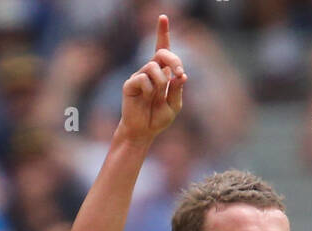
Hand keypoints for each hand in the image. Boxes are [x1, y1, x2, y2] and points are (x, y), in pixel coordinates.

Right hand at [120, 15, 185, 143]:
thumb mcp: (174, 106)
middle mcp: (150, 70)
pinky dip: (149, 89)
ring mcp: (139, 76)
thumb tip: (181, 75)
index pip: (163, 48)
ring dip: (161, 82)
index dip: (162, 32)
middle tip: (179, 73)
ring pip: (153, 67)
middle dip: (173, 59)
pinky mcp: (130, 84)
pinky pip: (143, 79)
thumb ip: (178, 90)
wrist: (142, 132)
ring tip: (157, 96)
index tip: (163, 17)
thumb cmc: (157, 118)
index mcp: (162, 72)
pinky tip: (146, 98)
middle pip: (162, 52)